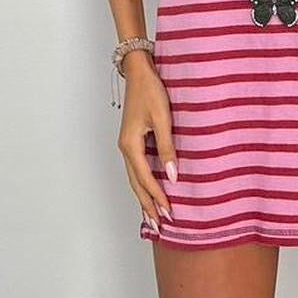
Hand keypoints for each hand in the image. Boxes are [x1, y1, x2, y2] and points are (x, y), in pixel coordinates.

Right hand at [117, 50, 176, 231]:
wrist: (139, 72)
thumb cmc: (151, 91)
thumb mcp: (163, 119)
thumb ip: (168, 148)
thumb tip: (172, 175)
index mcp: (130, 145)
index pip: (145, 179)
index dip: (157, 197)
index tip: (169, 212)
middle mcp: (125, 148)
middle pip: (136, 184)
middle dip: (147, 205)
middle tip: (159, 225)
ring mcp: (127, 145)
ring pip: (134, 179)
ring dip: (143, 198)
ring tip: (152, 216)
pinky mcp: (132, 141)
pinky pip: (136, 169)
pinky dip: (142, 184)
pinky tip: (149, 191)